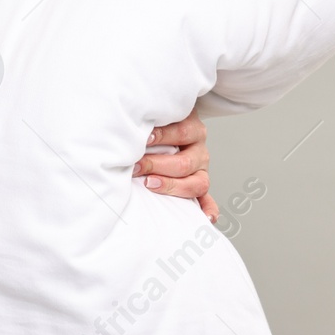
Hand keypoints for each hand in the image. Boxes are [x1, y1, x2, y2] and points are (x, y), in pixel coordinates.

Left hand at [133, 105, 217, 223]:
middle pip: (185, 162)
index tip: (142, 140)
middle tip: (137, 167)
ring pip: (197, 182)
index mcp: (193, 128)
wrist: (173, 123)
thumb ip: (148, 120)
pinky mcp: (200, 183)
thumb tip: (126, 129)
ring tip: (150, 185)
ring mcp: (202, 169)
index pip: (181, 132)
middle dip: (157, 165)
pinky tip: (206, 218)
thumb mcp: (157, 115)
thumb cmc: (158, 121)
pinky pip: (208, 199)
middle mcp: (200, 149)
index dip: (161, 137)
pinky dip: (208, 209)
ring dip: (172, 186)